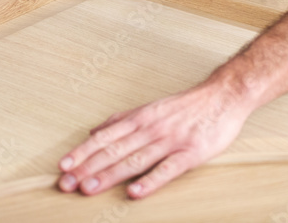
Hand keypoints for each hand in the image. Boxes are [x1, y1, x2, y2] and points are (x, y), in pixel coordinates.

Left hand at [56, 81, 252, 198]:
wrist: (224, 96)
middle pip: (114, 151)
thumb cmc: (187, 106)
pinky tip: (134, 192)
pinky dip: (150, 181)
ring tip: (89, 189)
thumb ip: (122, 120)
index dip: (82, 153)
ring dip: (109, 175)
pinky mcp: (191, 153)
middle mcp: (151, 129)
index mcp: (140, 119)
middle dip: (87, 168)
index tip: (63, 167)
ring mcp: (170, 141)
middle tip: (66, 184)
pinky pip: (167, 169)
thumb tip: (94, 131)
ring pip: (134, 160)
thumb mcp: (150, 108)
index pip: (104, 138)